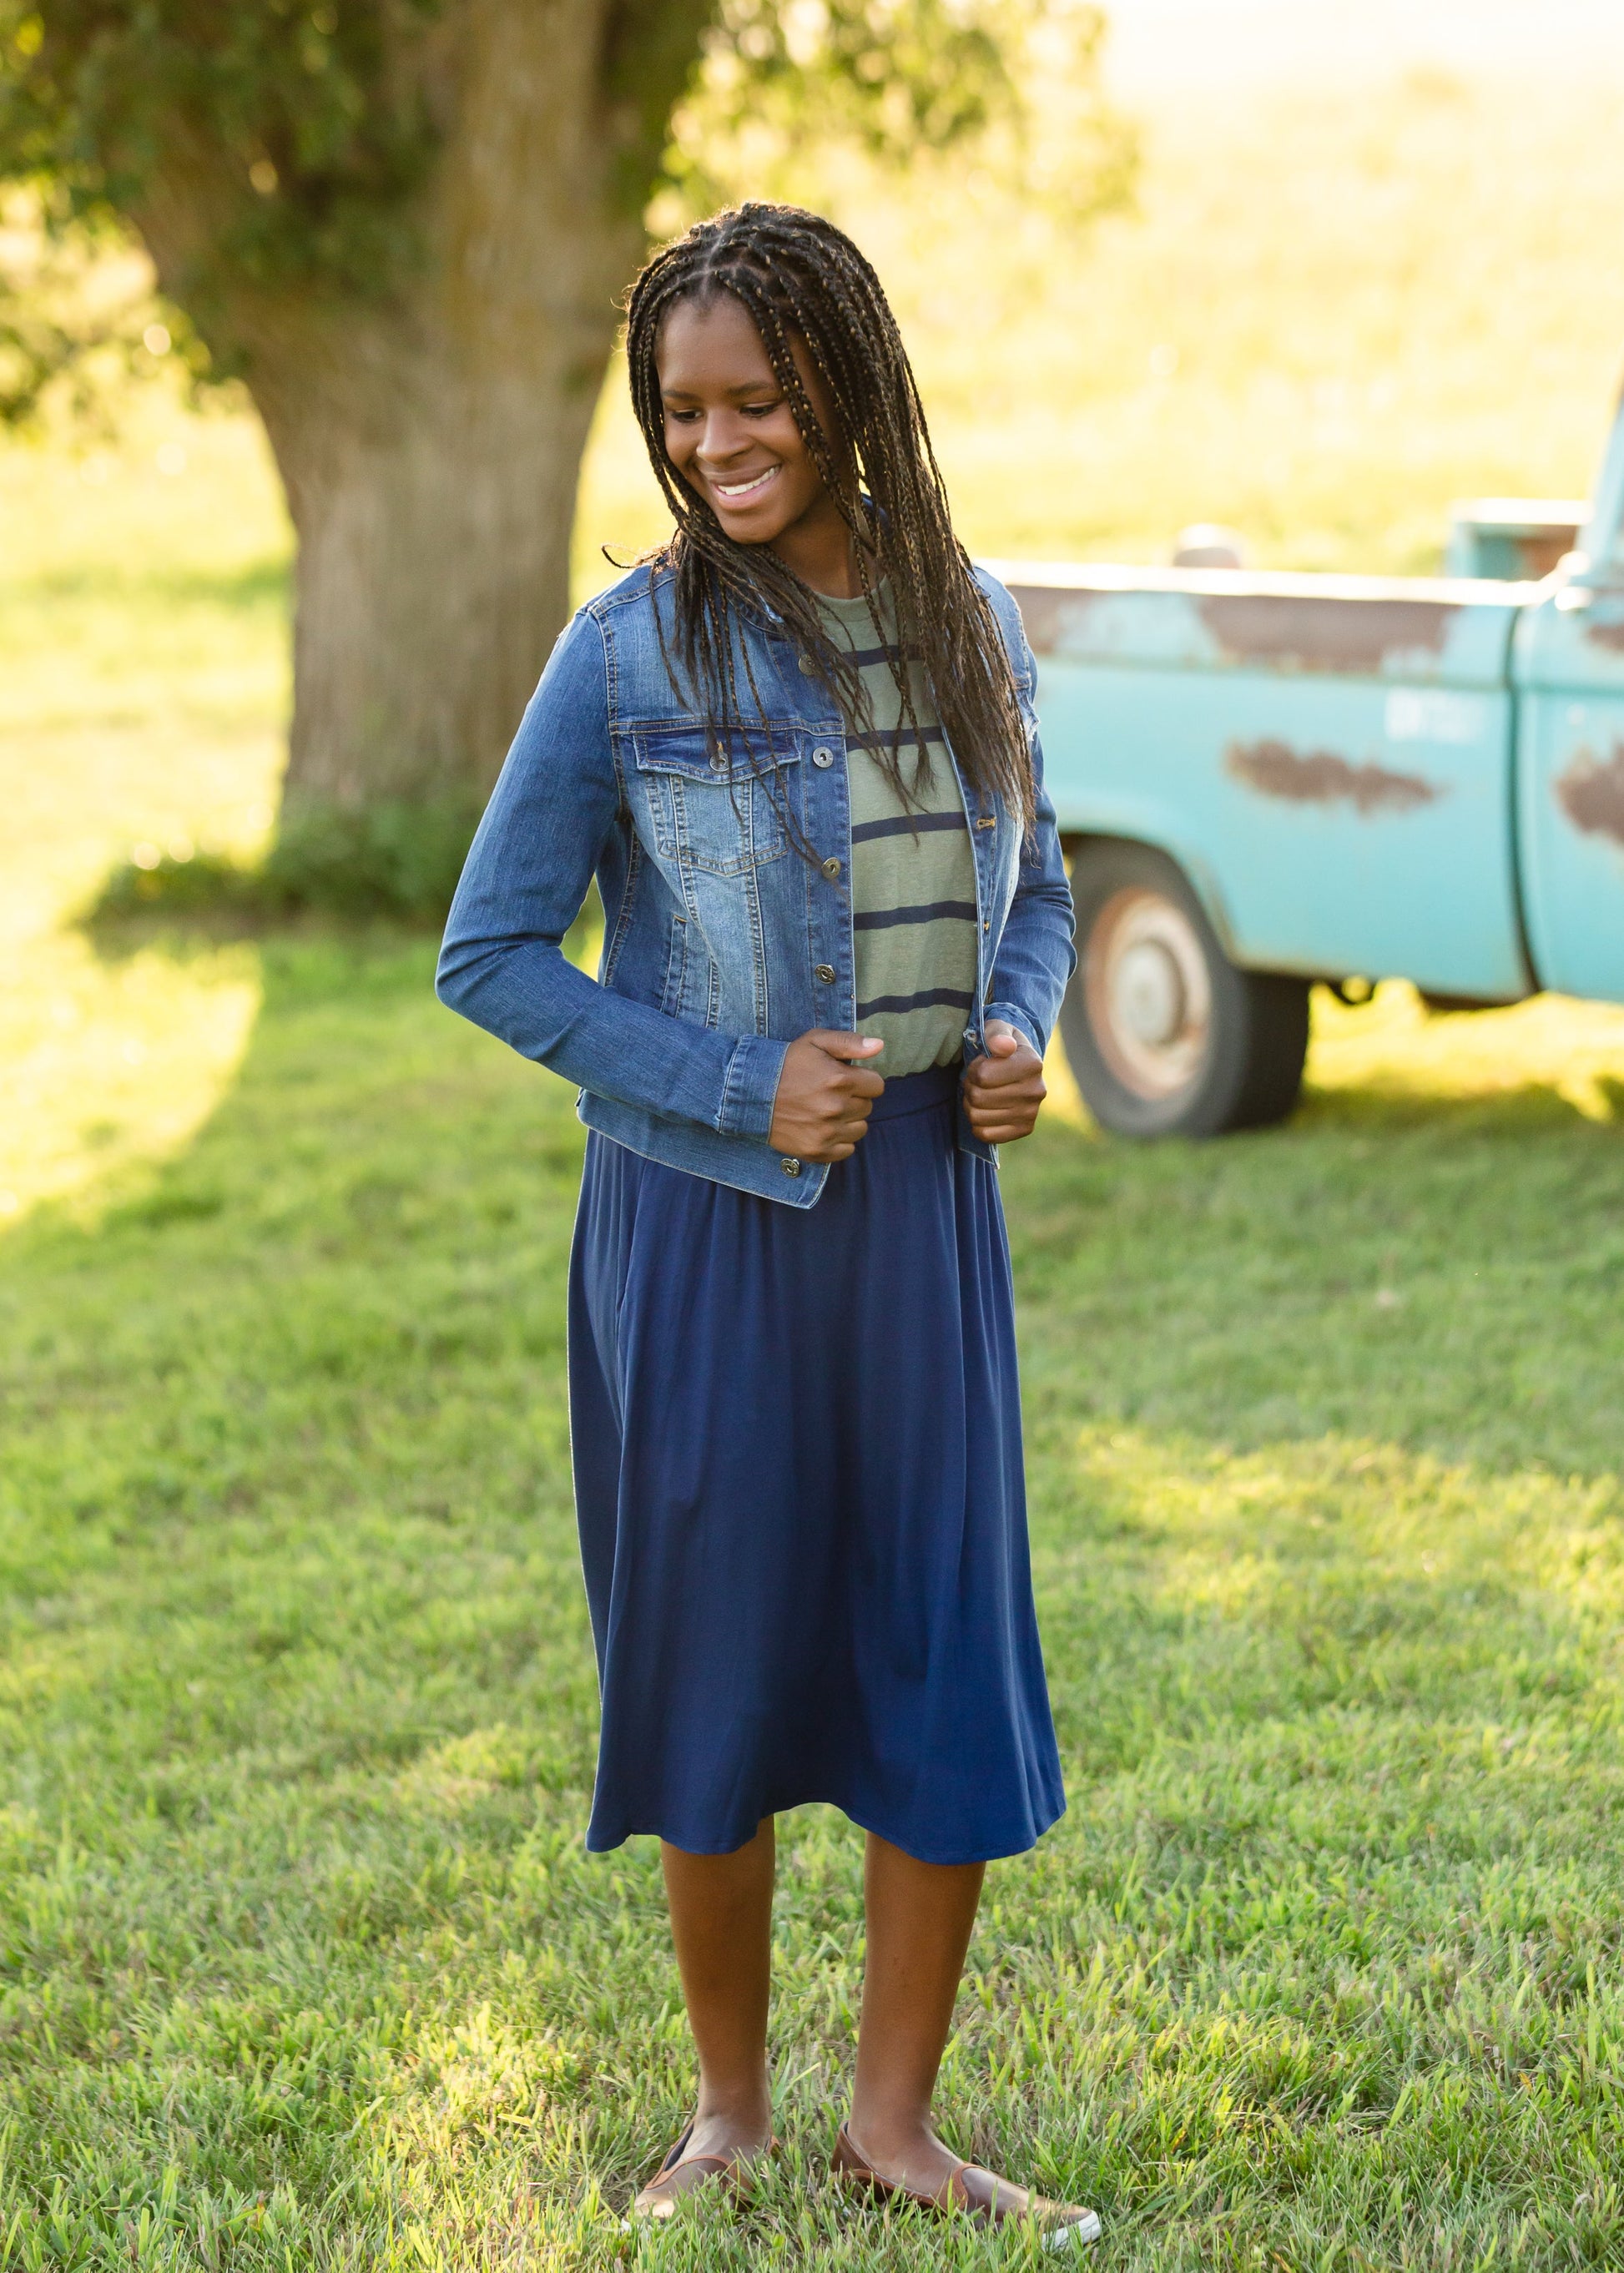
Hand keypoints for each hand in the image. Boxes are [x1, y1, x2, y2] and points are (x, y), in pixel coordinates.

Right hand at [769, 1031, 884, 1161]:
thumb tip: (879, 1045)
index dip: (862, 1080)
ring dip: (848, 1120)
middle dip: (854, 1098)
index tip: (845, 1078)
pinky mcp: (817, 1151)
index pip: (877, 1085)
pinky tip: (822, 1127)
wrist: (749, 1093)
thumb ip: (849, 1042)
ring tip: (825, 1110)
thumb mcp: (815, 1041)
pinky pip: (847, 1150)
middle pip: (868, 1107)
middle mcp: (836, 1108)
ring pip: (860, 1129)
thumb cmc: (785, 1063)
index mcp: (840, 1080)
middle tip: (830, 1093)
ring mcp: (827, 1132)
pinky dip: (839, 1140)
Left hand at [962, 1020, 1045, 1143]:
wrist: (1019, 1065)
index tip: (982, 1063)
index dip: (974, 1069)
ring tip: (981, 1092)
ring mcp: (1032, 1113)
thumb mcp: (997, 1029)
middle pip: (978, 1097)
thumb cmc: (1002, 1045)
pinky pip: (985, 1135)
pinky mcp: (1024, 1129)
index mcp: (1032, 1064)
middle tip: (977, 1080)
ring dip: (971, 1105)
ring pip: (977, 1117)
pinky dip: (977, 1123)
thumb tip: (1003, 1046)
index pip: (982, 1075)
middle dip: (970, 1086)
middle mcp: (1037, 1090)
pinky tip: (985, 1110)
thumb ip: (997, 1034)